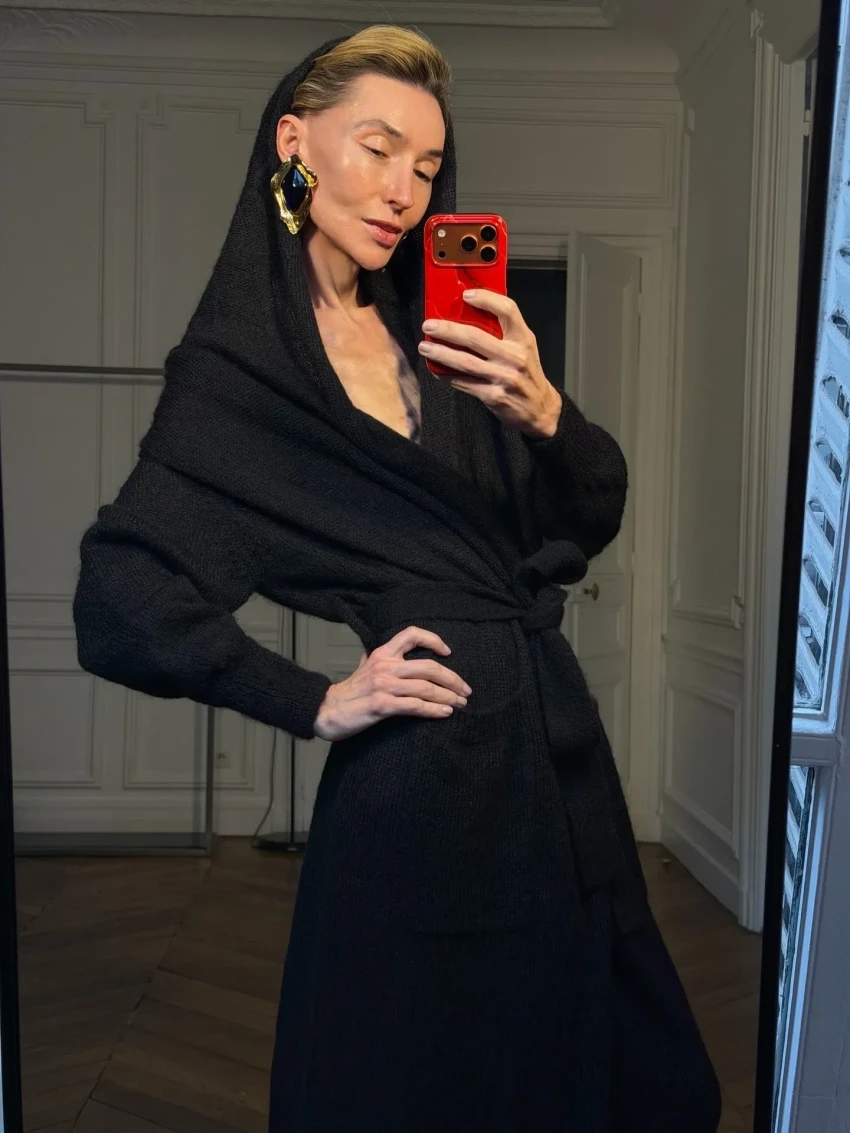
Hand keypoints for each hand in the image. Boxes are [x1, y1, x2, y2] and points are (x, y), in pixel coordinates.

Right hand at [313, 626, 472, 741]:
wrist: (328, 710)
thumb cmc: (350, 691)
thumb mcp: (363, 666)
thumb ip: (379, 657)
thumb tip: (394, 650)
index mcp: (382, 653)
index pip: (411, 634)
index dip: (433, 640)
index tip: (448, 653)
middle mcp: (385, 666)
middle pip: (429, 666)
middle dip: (453, 679)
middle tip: (465, 690)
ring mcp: (384, 685)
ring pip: (426, 688)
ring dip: (448, 697)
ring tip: (460, 704)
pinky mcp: (382, 705)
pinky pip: (415, 706)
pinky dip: (434, 710)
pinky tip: (445, 713)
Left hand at [419, 289, 562, 438]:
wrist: (540, 408)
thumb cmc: (527, 373)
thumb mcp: (524, 347)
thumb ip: (504, 332)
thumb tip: (469, 314)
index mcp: (523, 339)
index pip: (507, 310)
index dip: (486, 299)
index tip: (465, 295)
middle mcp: (515, 356)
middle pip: (476, 337)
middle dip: (448, 330)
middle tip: (429, 325)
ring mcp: (504, 377)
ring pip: (466, 362)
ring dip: (442, 353)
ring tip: (425, 347)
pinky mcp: (494, 396)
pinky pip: (465, 383)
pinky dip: (448, 375)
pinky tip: (436, 369)